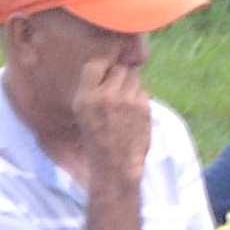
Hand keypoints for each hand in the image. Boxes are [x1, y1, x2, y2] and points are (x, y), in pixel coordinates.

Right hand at [70, 57, 153, 184]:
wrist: (115, 167)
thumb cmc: (99, 141)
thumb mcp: (85, 114)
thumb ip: (94, 90)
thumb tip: (112, 66)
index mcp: (85, 98)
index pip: (96, 63)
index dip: (105, 64)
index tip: (109, 71)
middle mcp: (104, 96)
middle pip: (119, 68)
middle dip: (121, 77)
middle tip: (120, 93)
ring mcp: (125, 100)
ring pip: (134, 77)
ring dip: (132, 86)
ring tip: (127, 104)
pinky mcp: (142, 107)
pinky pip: (144, 91)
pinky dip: (141, 99)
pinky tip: (135, 114)